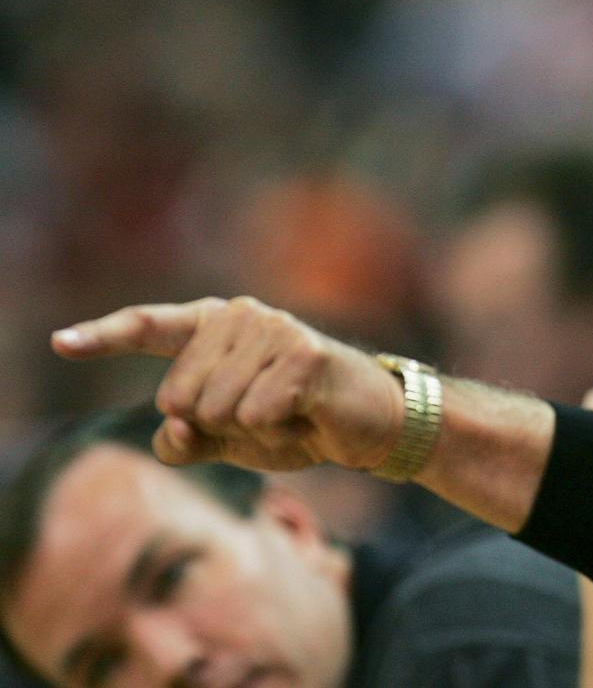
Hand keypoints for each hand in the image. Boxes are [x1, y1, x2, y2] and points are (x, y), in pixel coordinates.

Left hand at [51, 297, 403, 471]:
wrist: (370, 424)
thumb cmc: (298, 422)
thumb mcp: (231, 438)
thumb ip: (189, 436)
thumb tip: (171, 431)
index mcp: (216, 327)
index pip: (151, 327)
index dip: (103, 337)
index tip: (60, 344)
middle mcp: (241, 316)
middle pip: (179, 395)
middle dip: (216, 424)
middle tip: (266, 414)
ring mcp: (274, 329)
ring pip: (216, 409)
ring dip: (251, 429)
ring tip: (289, 412)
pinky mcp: (304, 354)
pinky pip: (256, 414)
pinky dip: (279, 430)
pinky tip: (308, 414)